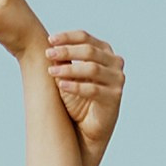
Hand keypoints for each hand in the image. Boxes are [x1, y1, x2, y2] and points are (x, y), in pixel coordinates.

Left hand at [47, 29, 124, 165]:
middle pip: (89, 51)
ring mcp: (117, 80)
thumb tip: (51, 46)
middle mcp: (114, 63)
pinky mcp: (114, 97)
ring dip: (69, 69)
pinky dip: (76, 86)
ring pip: (92, 68)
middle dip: (67, 51)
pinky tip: (61, 85)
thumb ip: (63, 61)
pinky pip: (93, 89)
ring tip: (51, 71)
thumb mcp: (67, 75)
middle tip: (49, 54)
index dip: (67, 37)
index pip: (85, 38)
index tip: (50, 40)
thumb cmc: (76, 98)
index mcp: (104, 52)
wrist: (85, 128)